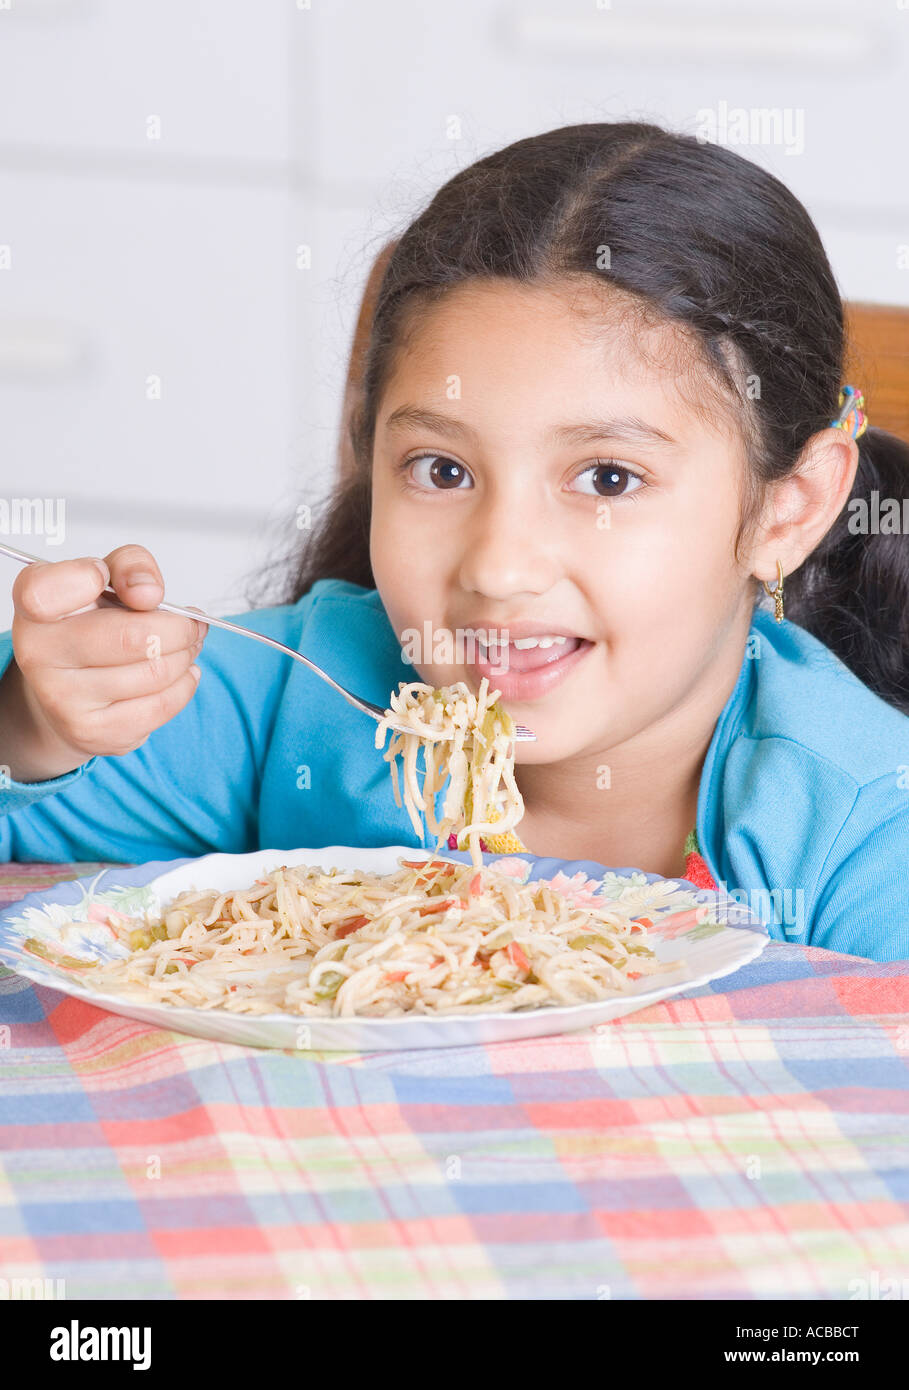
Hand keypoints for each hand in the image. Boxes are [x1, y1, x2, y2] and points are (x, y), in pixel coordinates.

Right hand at [3, 544, 206, 779]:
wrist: (68, 689)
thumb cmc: (90, 626)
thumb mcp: (105, 580)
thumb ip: (130, 566)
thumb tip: (148, 593)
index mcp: (34, 607)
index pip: (46, 590)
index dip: (93, 579)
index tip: (124, 587)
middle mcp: (38, 654)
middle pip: (134, 637)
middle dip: (180, 628)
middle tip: (191, 624)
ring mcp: (62, 699)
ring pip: (156, 673)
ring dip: (187, 655)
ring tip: (187, 647)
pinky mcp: (92, 733)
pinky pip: (162, 706)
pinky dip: (185, 684)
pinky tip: (181, 674)